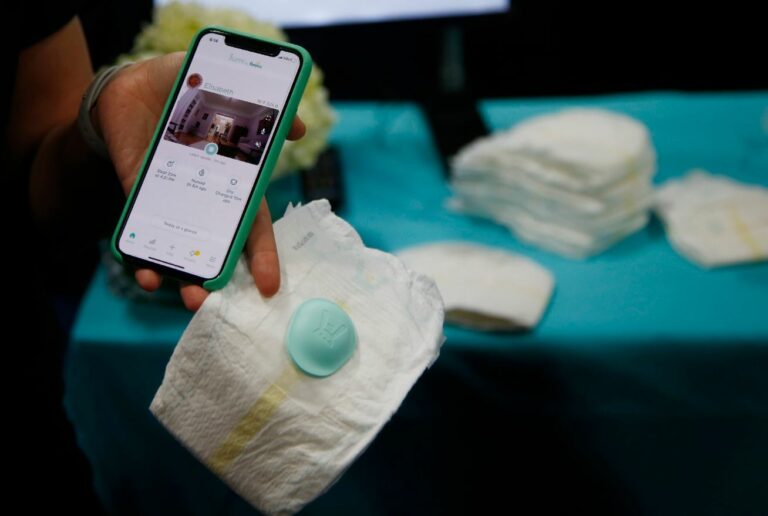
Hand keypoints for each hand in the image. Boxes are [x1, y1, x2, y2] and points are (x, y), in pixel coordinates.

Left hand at [94, 52, 304, 309]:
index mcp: (233, 184)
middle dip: (217, 279)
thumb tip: (300, 126)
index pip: (252, 228)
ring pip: (178, 249)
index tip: (271, 287)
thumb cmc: (189, 91)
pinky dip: (139, 253)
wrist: (135, 84)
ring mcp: (171, 204)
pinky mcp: (138, 197)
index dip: (263, 257)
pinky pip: (139, 231)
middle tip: (213, 301)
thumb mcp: (228, 96)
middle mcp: (205, 202)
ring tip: (183, 296)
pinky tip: (143, 268)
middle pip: (216, 249)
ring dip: (178, 278)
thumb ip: (262, 111)